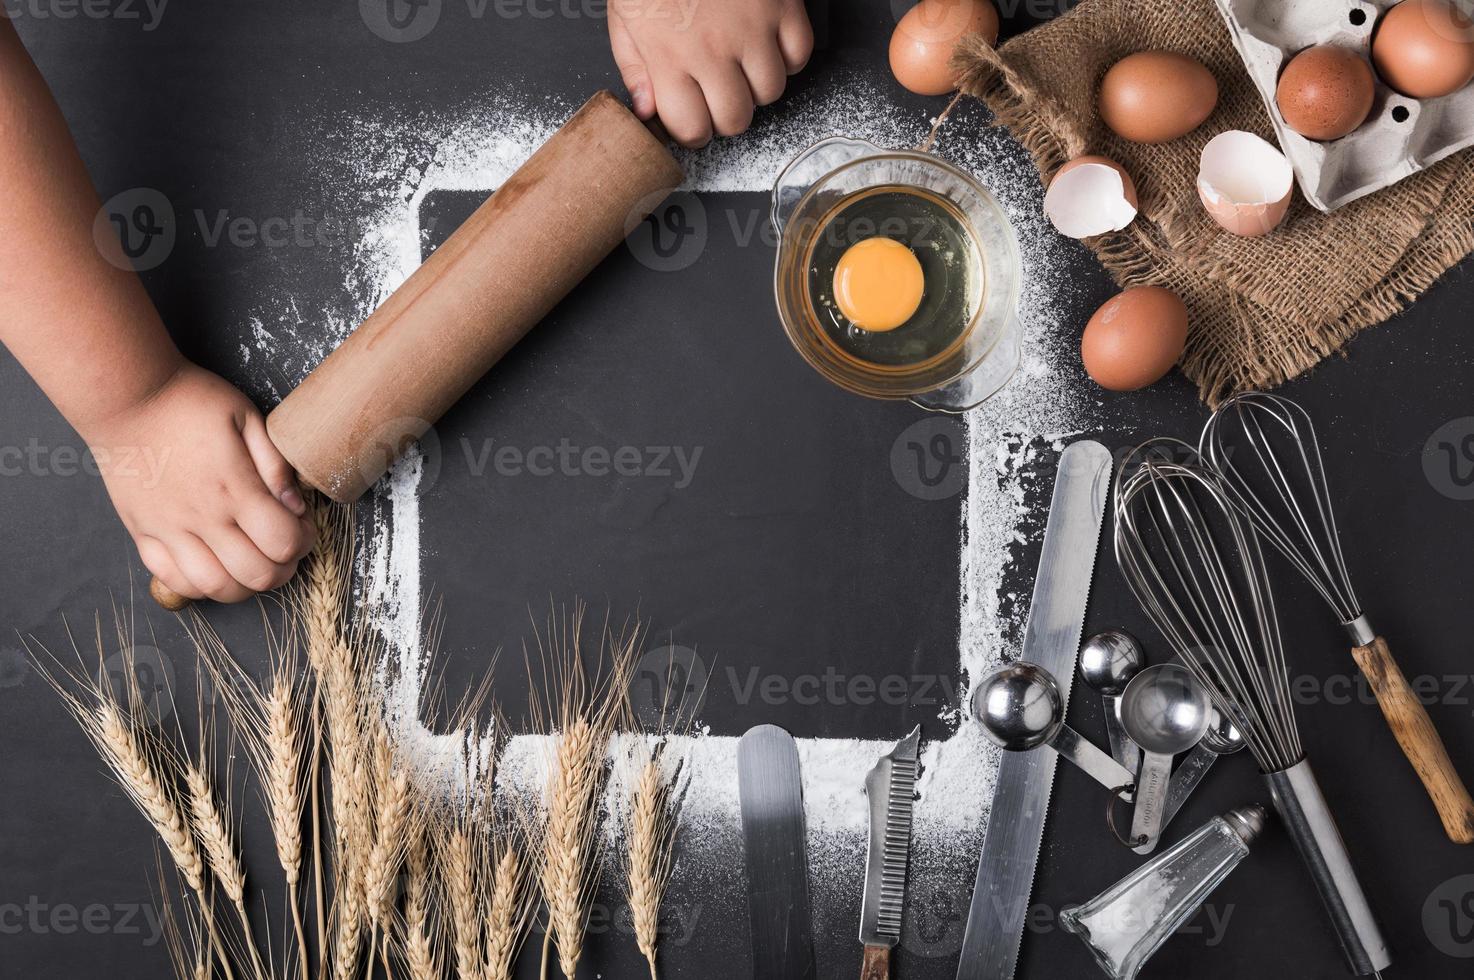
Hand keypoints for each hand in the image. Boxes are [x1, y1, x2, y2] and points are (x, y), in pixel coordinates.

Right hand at [85, 363, 315, 602]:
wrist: (125, 397)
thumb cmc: (189, 401)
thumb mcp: (246, 417)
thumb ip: (275, 464)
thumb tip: (296, 506)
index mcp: (233, 487)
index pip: (283, 542)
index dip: (304, 541)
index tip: (304, 527)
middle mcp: (201, 516)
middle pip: (256, 575)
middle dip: (283, 569)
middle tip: (284, 549)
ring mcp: (168, 529)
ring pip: (215, 587)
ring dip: (244, 585)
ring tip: (252, 563)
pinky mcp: (143, 533)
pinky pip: (173, 580)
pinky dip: (201, 585)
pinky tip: (215, 565)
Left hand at [608, 0, 812, 147]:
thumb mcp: (624, 17)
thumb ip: (635, 68)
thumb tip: (648, 111)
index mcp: (669, 56)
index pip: (691, 128)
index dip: (691, 129)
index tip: (691, 117)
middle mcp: (713, 49)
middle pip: (737, 119)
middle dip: (725, 114)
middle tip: (716, 92)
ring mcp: (753, 29)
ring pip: (771, 92)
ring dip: (756, 85)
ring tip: (740, 62)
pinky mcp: (783, 6)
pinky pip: (799, 56)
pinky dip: (786, 56)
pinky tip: (765, 42)